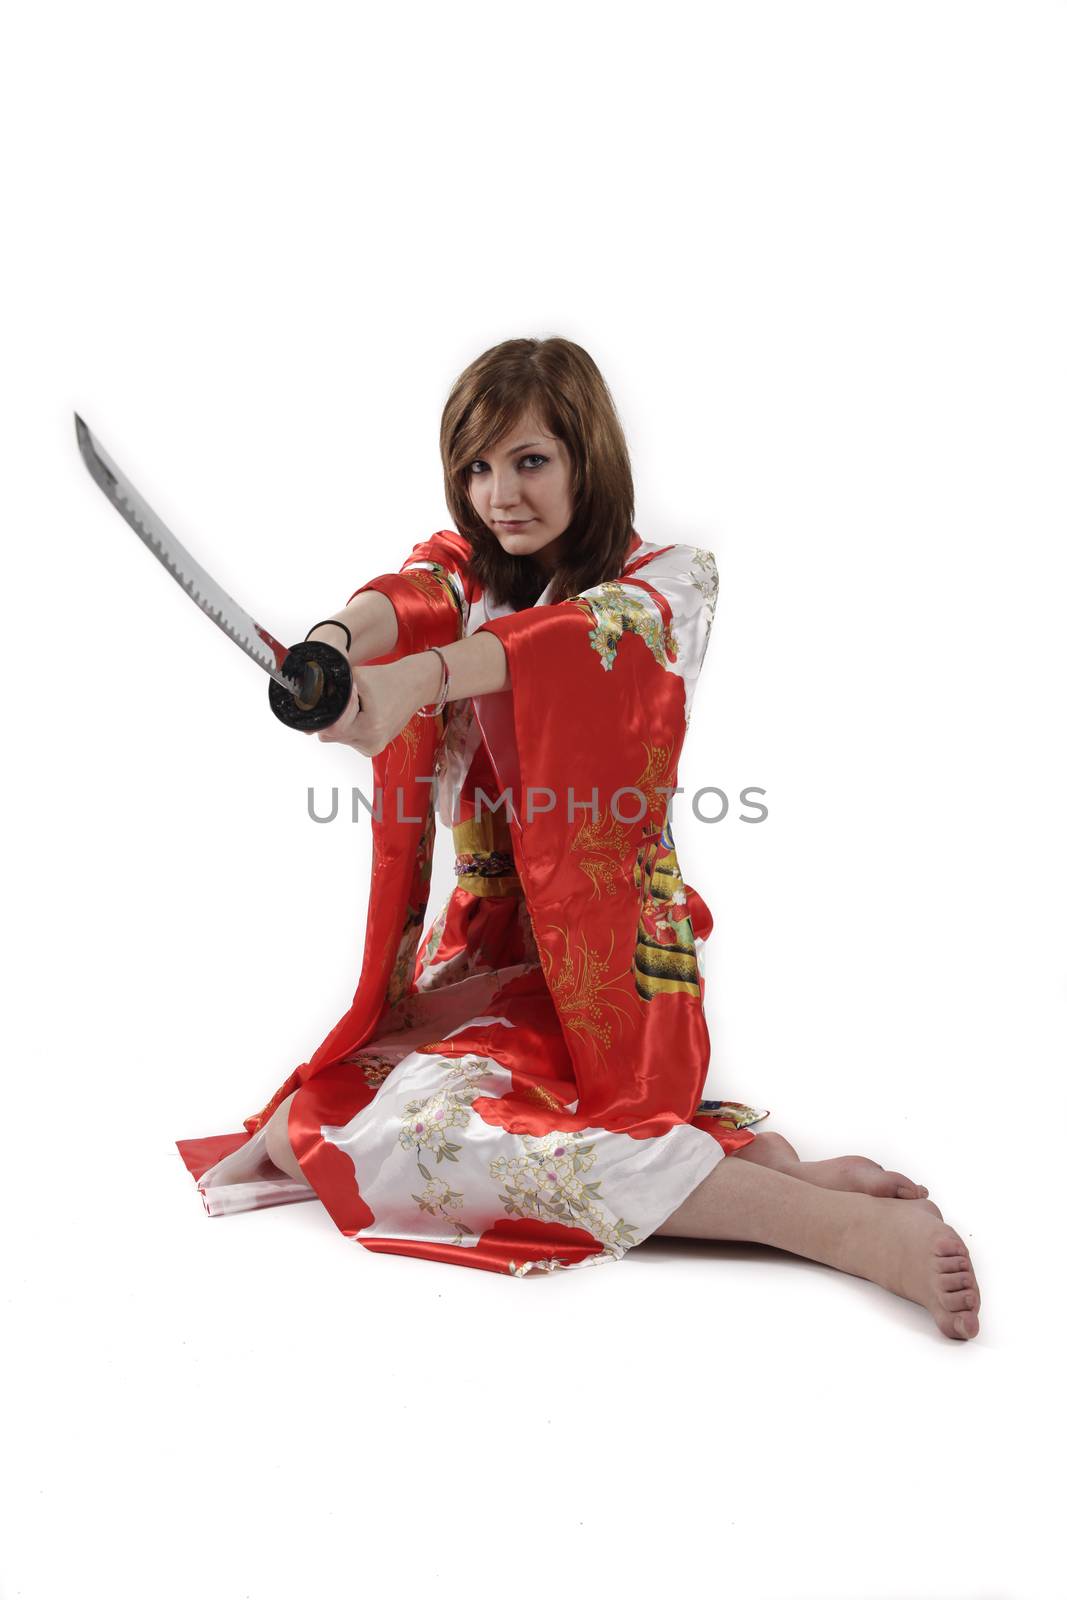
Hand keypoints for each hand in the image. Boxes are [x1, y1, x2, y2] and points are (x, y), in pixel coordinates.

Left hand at [313, 655, 439, 756]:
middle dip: (334, 717)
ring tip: (358, 706)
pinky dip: (351, 727)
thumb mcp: (355, 677)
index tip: (340, 697)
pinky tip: (362, 714)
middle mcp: (372, 743)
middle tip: (349, 700)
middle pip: (333, 735)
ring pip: (340, 738)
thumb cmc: (388, 679)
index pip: (331, 728)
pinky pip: (350, 739)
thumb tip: (308, 695)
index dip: (330, 711)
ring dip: (342, 723)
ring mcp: (374, 748)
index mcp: (369, 727)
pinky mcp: (375, 748)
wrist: (414, 686)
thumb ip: (331, 687)